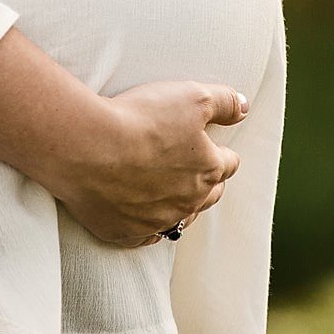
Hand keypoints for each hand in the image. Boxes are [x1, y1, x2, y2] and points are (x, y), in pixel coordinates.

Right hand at [38, 80, 248, 246]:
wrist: (88, 148)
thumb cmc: (141, 119)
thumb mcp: (192, 97)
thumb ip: (225, 102)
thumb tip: (245, 107)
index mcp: (208, 169)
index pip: (229, 164)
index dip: (222, 152)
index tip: (214, 146)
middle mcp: (188, 201)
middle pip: (209, 196)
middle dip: (207, 182)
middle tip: (196, 170)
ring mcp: (157, 221)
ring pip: (180, 219)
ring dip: (179, 206)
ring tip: (171, 194)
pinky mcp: (126, 232)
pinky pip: (145, 236)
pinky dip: (148, 226)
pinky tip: (142, 215)